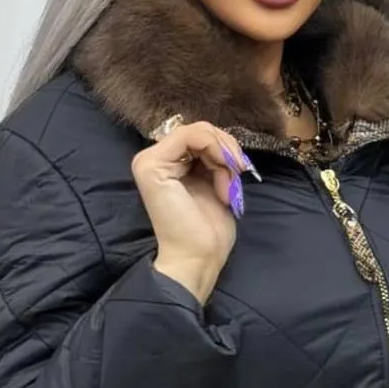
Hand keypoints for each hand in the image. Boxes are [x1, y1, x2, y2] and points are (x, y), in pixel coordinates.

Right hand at [132, 121, 255, 304]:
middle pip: (201, 130)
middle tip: (236, 176)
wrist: (197, 257)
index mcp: (167, 163)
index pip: (200, 135)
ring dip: (224, 155)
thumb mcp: (216, 182)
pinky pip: (191, 135)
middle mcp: (154, 158)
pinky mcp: (151, 165)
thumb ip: (213, 159)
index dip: (225, 147)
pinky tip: (222, 176)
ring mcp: (149, 160)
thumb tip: (224, 140)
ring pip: (199, 130)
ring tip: (227, 185)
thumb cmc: (207, 229)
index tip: (240, 171)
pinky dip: (216, 150)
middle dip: (227, 151)